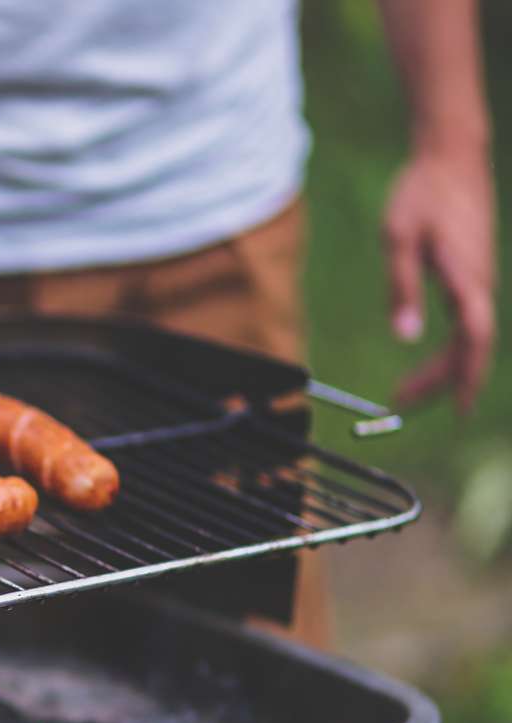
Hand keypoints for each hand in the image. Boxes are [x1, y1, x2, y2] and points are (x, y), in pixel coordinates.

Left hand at [383, 144, 497, 413]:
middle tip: (401, 403)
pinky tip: (432, 360)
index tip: (458, 409)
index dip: (466, 378)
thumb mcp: (398, 238)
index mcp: (467, 279)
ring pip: (469, 336)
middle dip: (441, 382)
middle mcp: (480, 283)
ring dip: (443, 368)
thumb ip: (401, 287)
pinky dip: (450, 347)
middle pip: (470, 347)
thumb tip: (404, 336)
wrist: (450, 155)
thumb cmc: (422, 193)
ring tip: (407, 391)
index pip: (473, 342)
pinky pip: (467, 322)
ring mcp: (479, 278)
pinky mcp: (472, 272)